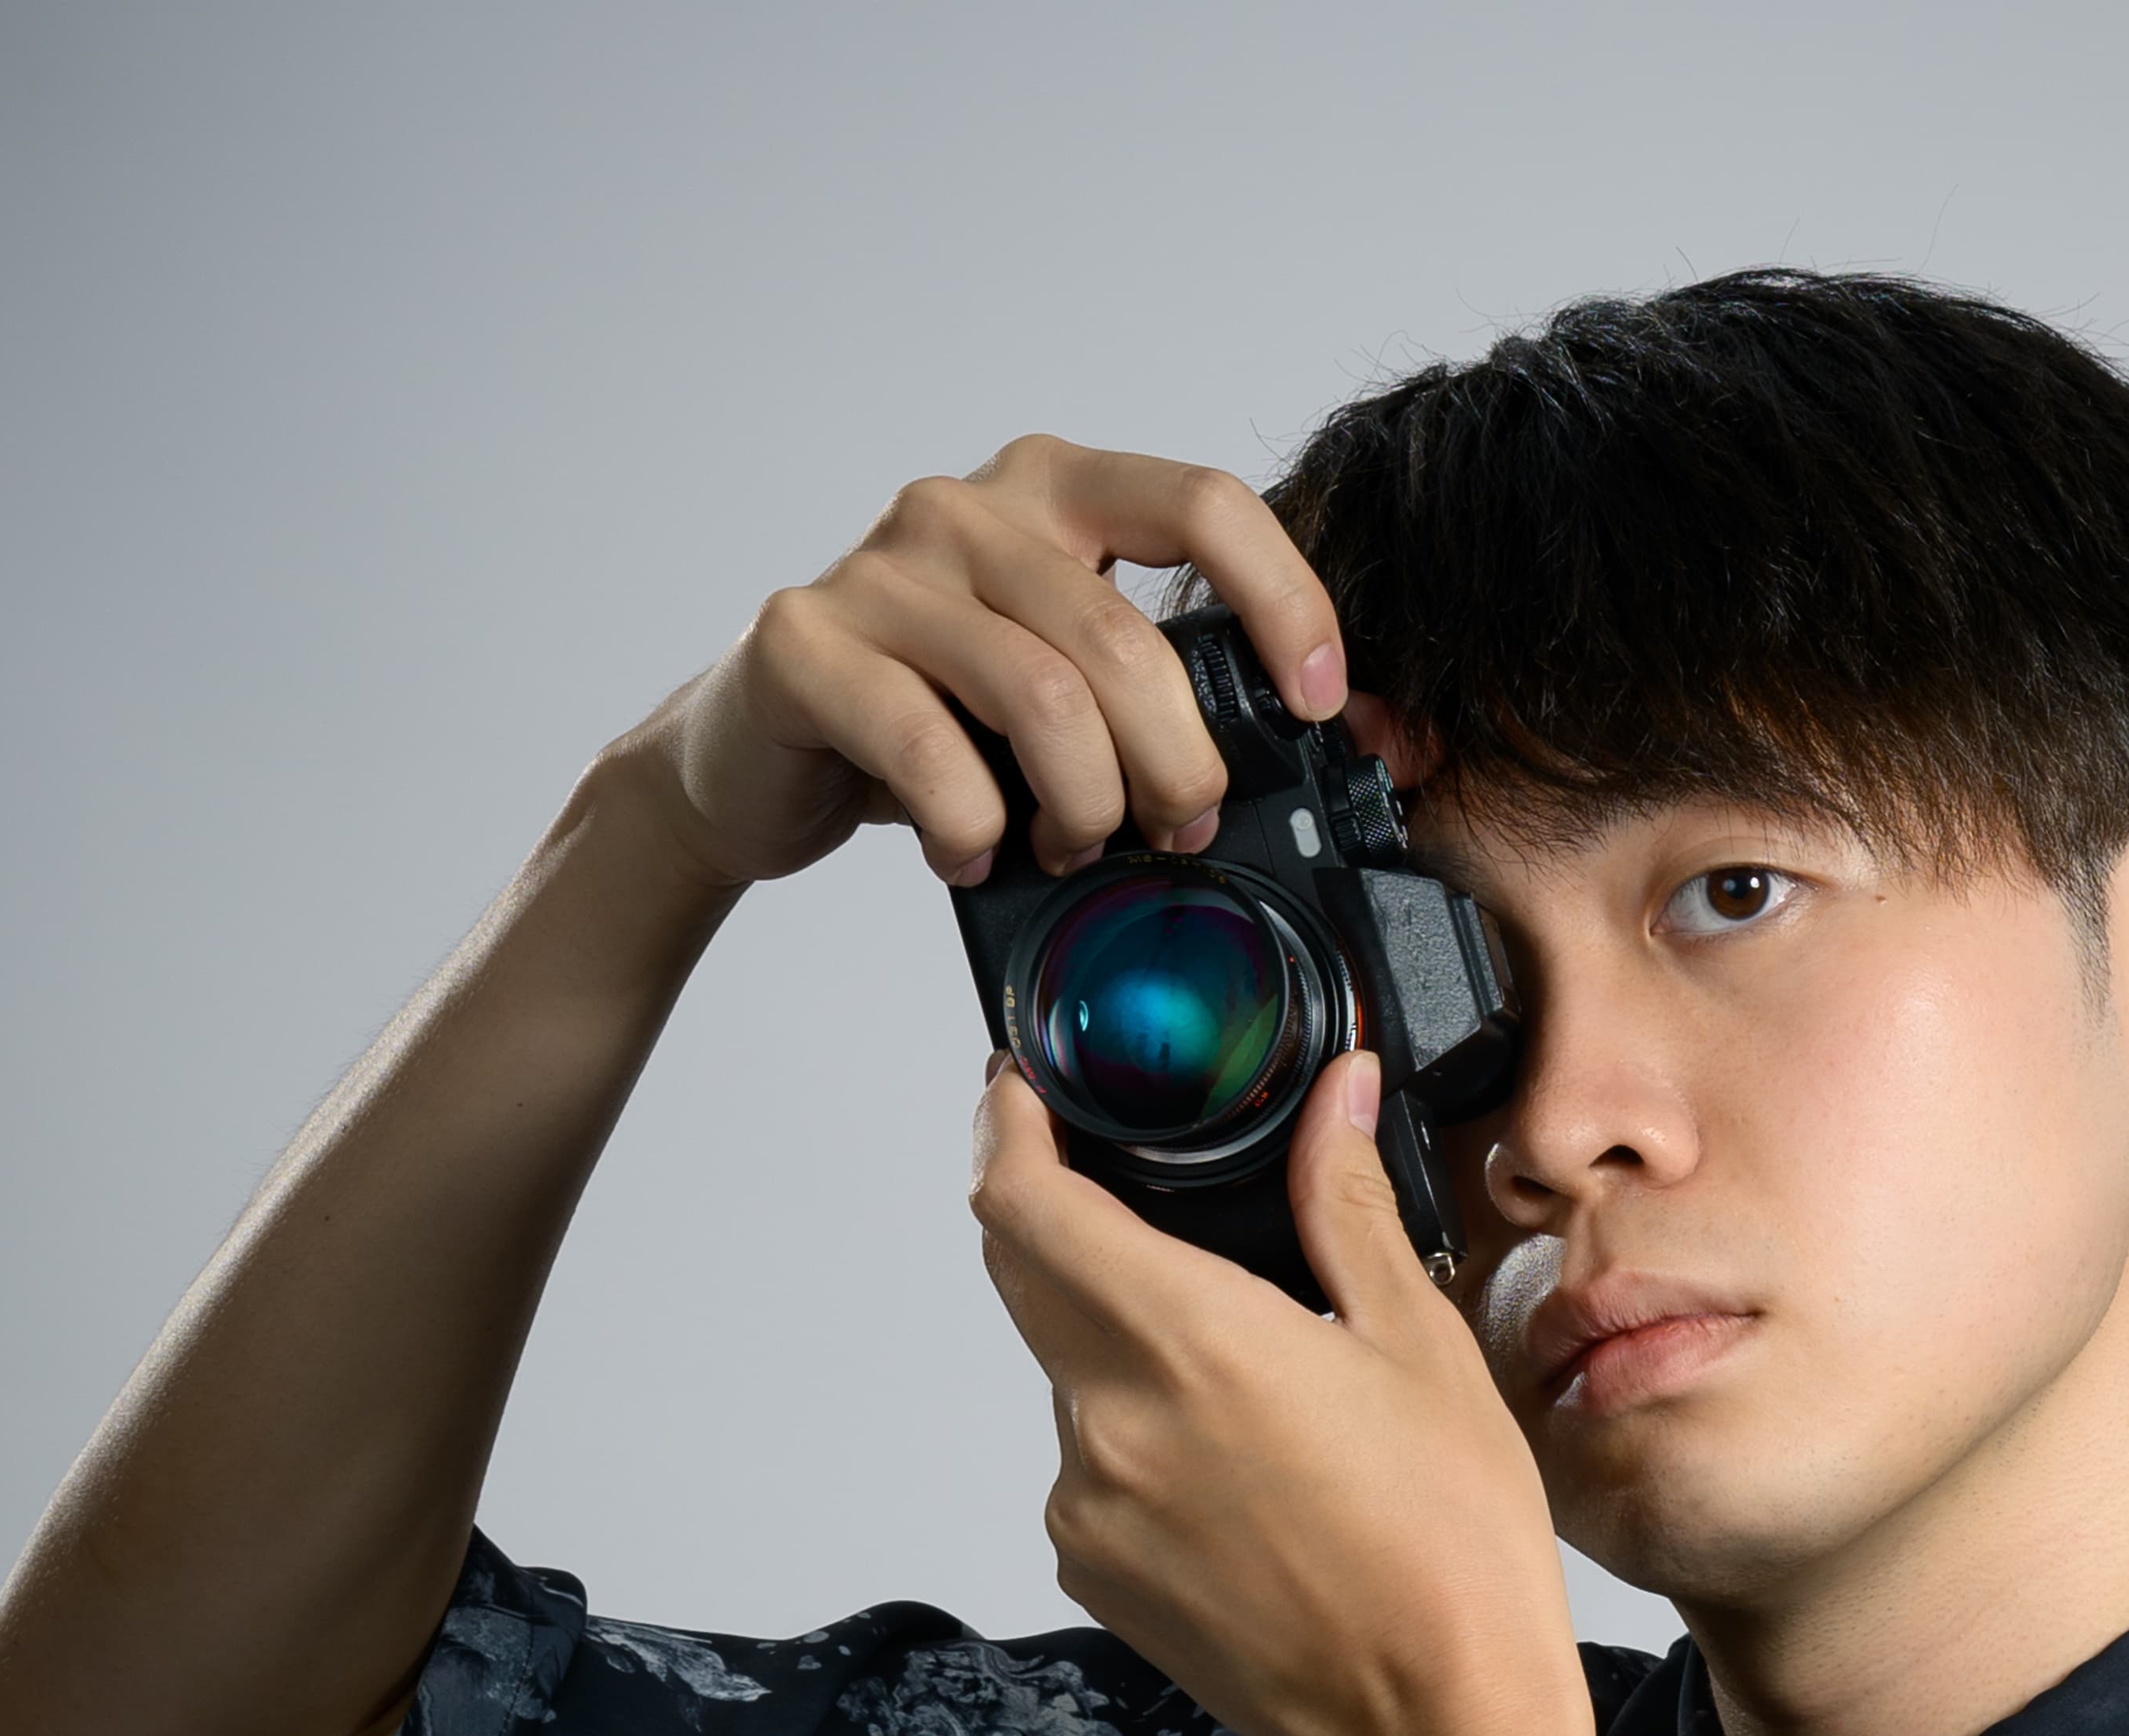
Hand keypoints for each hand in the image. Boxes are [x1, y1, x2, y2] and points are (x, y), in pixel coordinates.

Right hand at [619, 437, 1349, 892]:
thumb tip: (1370, 736)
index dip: (1285, 602)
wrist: (758, 757)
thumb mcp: (1074, 694)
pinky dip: (973, 829)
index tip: (1319, 706)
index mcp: (1055, 490)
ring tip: (1069, 852)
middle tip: (1175, 834)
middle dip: (1178, 767)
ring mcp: (880, 567)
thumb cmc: (940, 725)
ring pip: (1043, 700)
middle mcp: (967, 505)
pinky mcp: (804, 641)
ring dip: (1082, 809)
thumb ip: (1182, 694)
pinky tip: (974, 853)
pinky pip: (932, 753)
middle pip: (1127, 640)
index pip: (1204, 502)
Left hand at [970, 1051, 1594, 1735]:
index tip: (1022, 1093)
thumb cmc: (1451, 1545)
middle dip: (1058, 1217)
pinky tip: (1241, 1467)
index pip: (1021, 1202)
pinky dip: (1139, 1438)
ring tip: (1247, 1374)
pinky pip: (1090, 1469)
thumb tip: (1338, 1094)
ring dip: (1123, 1345)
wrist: (1440, 1723)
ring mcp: (1089, 1509)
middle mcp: (1109, 1424)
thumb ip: (1345, 1204)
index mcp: (1185, 1341)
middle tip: (1129, 1188)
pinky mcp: (1096, 1574)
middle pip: (1025, 1279)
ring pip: (1071, 1379)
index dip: (1005, 1131)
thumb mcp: (1417, 1345)